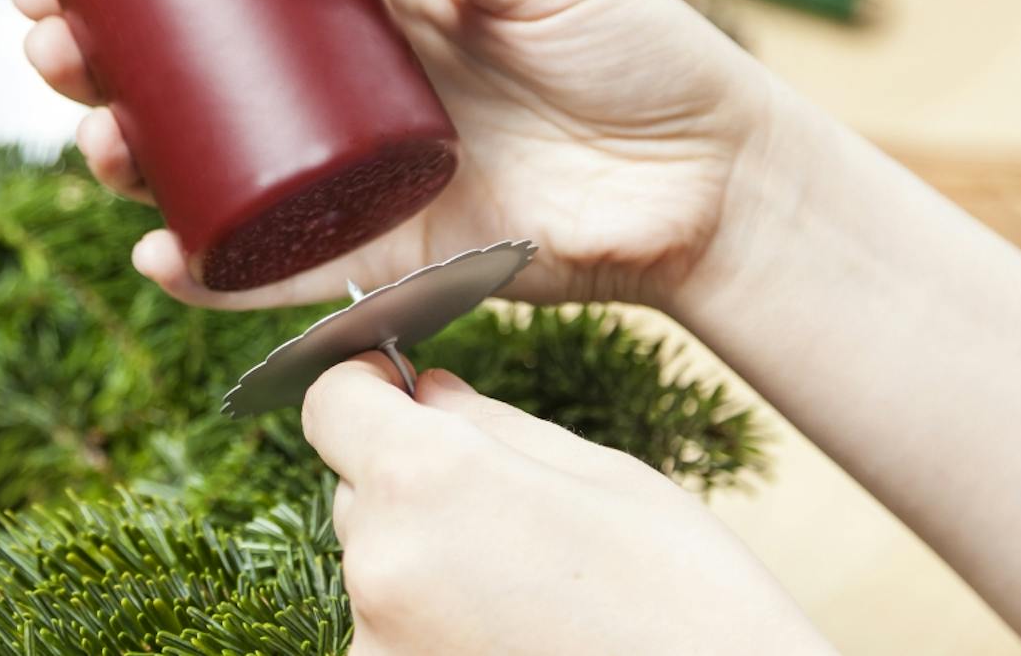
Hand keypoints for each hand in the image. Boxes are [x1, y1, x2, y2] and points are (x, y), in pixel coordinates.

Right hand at [15, 0, 777, 309]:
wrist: (716, 179)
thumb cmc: (639, 57)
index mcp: (368, 18)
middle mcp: (342, 101)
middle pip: (195, 86)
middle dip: (103, 70)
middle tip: (48, 47)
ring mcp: (354, 181)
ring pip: (215, 176)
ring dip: (133, 162)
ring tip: (95, 139)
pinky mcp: (384, 259)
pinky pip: (280, 273)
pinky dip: (212, 272)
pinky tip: (153, 250)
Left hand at [306, 354, 829, 654]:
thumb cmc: (690, 602)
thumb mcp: (605, 477)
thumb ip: (490, 424)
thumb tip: (423, 392)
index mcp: (428, 478)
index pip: (330, 403)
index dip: (364, 389)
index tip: (395, 393)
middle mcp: (380, 562)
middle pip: (358, 490)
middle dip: (411, 482)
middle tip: (508, 513)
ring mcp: (378, 642)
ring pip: (376, 566)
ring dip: (426, 561)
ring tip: (529, 592)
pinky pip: (391, 633)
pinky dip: (434, 626)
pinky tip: (514, 637)